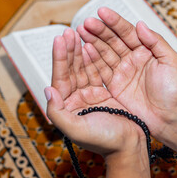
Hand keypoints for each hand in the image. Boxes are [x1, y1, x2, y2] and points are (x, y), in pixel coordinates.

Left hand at [45, 28, 144, 157]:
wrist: (129, 145)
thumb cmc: (105, 141)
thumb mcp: (77, 130)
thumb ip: (58, 113)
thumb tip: (47, 90)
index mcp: (67, 108)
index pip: (60, 78)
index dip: (60, 58)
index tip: (60, 39)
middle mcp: (76, 100)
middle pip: (71, 70)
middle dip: (69, 50)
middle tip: (69, 31)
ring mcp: (91, 95)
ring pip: (83, 68)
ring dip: (80, 51)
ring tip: (79, 33)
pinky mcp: (104, 93)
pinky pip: (97, 72)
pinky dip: (94, 59)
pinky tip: (91, 47)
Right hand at [76, 7, 176, 139]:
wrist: (168, 119)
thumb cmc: (174, 92)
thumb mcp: (171, 63)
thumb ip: (157, 42)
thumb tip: (140, 25)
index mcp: (147, 51)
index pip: (128, 32)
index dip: (115, 22)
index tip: (102, 12)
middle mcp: (133, 59)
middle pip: (113, 40)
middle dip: (100, 30)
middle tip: (87, 23)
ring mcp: (122, 72)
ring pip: (104, 53)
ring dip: (92, 42)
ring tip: (80, 31)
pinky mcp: (115, 86)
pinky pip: (101, 70)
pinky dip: (91, 60)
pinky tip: (83, 50)